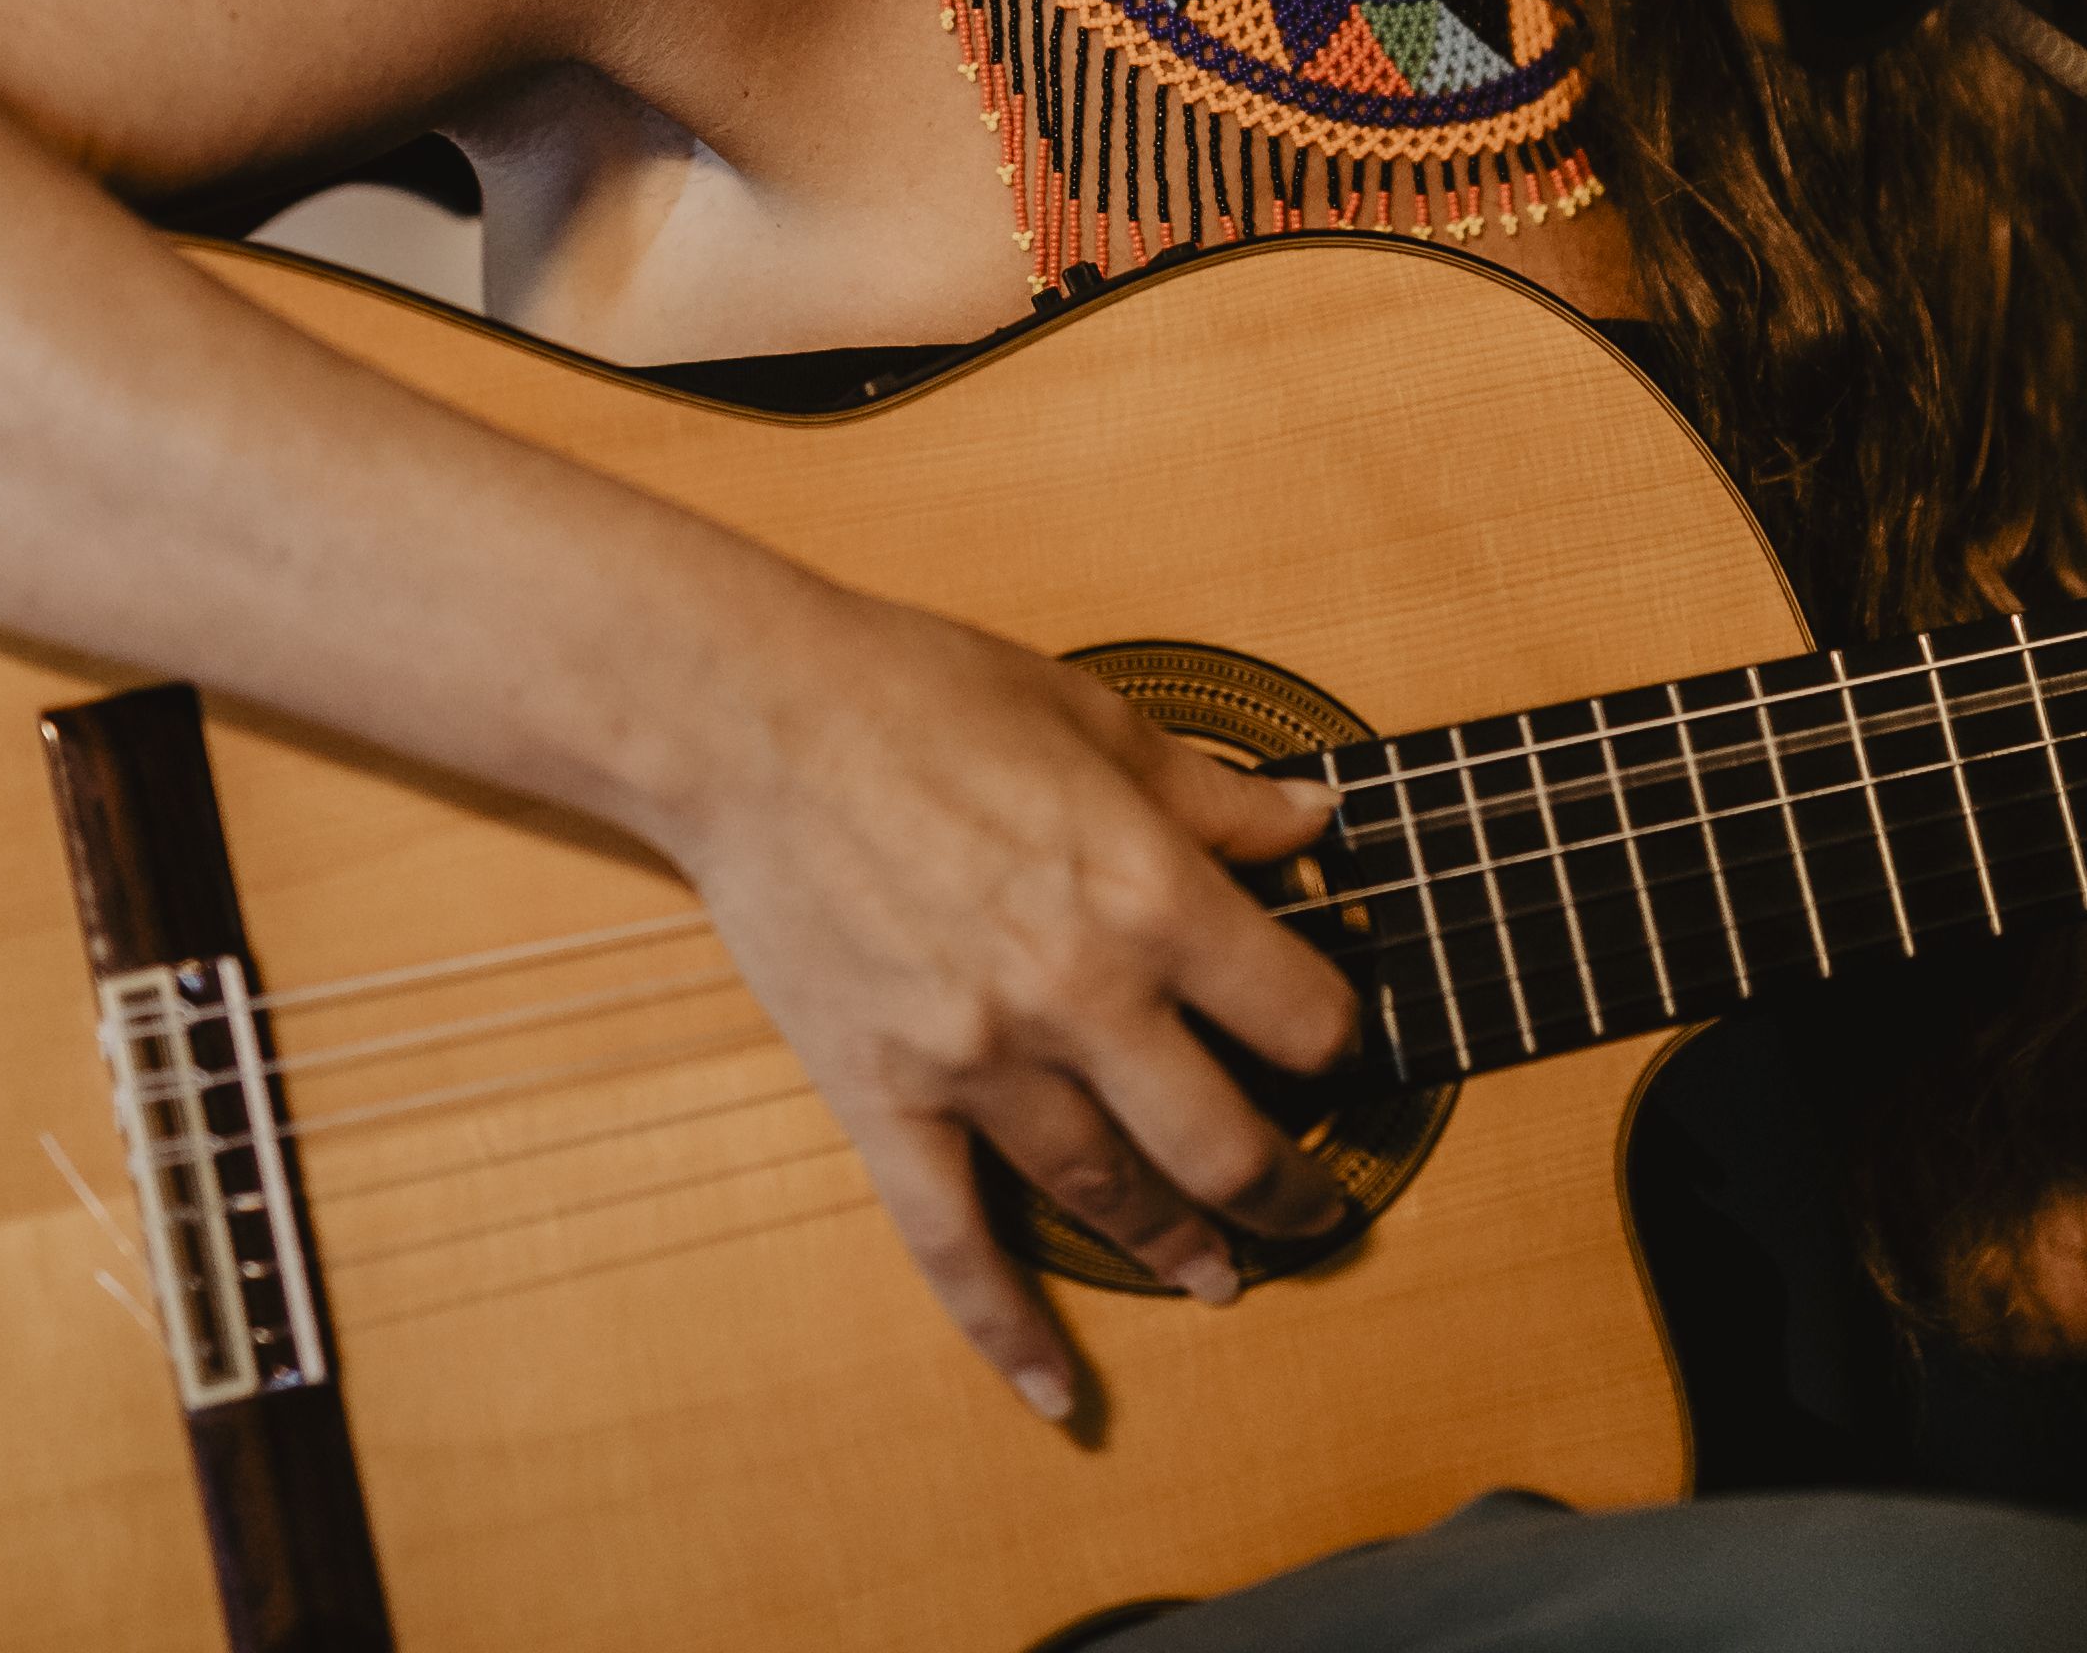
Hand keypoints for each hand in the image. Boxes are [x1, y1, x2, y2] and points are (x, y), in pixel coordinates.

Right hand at [656, 587, 1361, 1421]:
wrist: (744, 718)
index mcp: (1147, 893)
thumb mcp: (1095, 721)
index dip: (1340, 1041)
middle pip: (1224, 1142)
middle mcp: (1079, 994)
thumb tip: (1315, 822)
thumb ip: (1213, 796)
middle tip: (1318, 1210)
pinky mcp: (887, 1098)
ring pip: (1108, 1196)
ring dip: (1180, 1247)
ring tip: (1222, 1274)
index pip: (1299, 1015)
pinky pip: (954, 1244)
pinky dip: (1007, 1331)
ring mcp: (979, 1060)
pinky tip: (1058, 1393)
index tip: (1342, 1051)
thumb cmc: (917, 693)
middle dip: (1289, 1190)